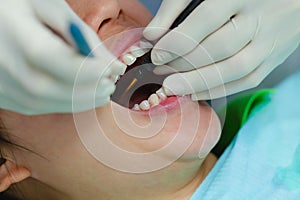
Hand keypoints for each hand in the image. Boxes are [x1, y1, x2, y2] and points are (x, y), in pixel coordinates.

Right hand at [0, 0, 125, 114]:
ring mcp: (3, 87)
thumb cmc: (18, 7)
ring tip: (100, 90)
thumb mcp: (50, 7)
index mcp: (22, 41)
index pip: (68, 67)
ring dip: (82, 101)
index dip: (96, 72)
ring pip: (51, 104)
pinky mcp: (2, 95)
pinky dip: (64, 102)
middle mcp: (10, 71)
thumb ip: (83, 35)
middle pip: (61, 91)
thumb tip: (112, 65)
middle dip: (93, 90)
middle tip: (111, 83)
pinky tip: (77, 93)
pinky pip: (38, 107)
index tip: (115, 68)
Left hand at [144, 0, 299, 99]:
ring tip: (173, 87)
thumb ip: (177, 6)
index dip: (179, 40)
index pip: (207, 19)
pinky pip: (247, 80)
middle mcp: (260, 18)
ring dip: (199, 82)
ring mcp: (271, 41)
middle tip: (160, 73)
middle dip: (184, 64)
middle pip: (219, 47)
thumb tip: (152, 34)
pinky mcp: (274, 58)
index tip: (157, 54)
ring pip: (234, 69)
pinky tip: (195, 92)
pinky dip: (219, 89)